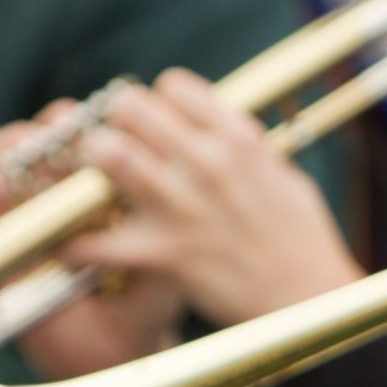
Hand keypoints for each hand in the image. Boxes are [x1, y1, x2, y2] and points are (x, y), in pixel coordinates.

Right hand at [0, 106, 186, 381]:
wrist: (115, 354)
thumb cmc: (146, 303)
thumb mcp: (165, 263)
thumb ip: (159, 230)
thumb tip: (155, 183)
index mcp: (99, 187)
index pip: (86, 137)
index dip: (86, 124)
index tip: (93, 122)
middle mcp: (57, 193)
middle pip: (41, 142)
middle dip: (46, 130)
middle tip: (56, 130)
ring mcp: (21, 215)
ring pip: (0, 164)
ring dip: (5, 150)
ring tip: (19, 153)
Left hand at [66, 69, 364, 324]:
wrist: (310, 300)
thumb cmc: (303, 242)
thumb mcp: (285, 176)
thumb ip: (247, 150)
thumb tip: (218, 133)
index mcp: (239, 138)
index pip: (171, 86)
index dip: (158, 103)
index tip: (157, 124)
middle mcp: (208, 162)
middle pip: (129, 108)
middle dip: (117, 123)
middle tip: (116, 145)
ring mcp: (182, 205)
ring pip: (106, 152)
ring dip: (93, 163)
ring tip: (96, 181)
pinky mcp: (163, 252)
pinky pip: (97, 240)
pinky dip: (77, 244)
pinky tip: (76, 245)